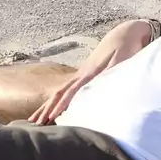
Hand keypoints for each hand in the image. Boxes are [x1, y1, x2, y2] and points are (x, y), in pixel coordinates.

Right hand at [30, 19, 159, 124]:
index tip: (51, 118)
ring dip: (47, 106)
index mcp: (89, 73)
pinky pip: (65, 90)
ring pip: (59, 91)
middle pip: (59, 93)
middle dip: (47, 108)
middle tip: (35, 124)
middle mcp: (81, 74)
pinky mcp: (84, 75)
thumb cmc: (125, 48)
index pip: (70, 91)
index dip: (61, 105)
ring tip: (35, 120)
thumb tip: (102, 84)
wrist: (124, 34)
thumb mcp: (122, 59)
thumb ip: (113, 71)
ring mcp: (81, 74)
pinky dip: (56, 100)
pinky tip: (52, 109)